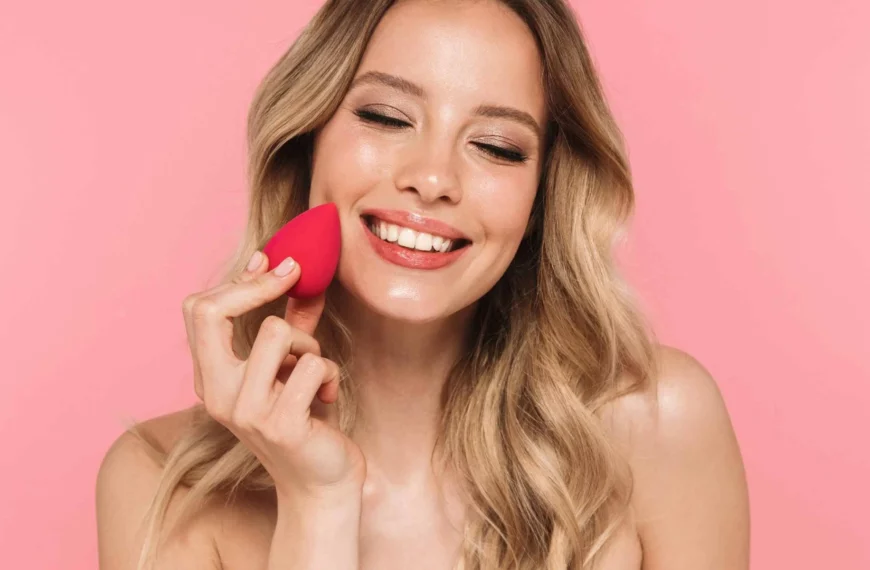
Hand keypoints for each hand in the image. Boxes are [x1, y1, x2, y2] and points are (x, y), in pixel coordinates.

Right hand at [181, 252, 365, 501]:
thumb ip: (290, 325)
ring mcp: (244, 410)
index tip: (274, 265)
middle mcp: (216, 394)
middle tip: (294, 278)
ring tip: (313, 374)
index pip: (199, 310)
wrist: (322, 486)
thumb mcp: (289, 369)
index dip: (239, 281)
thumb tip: (294, 270)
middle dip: (259, 287)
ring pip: (278, 331)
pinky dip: (330, 374)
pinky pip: (313, 364)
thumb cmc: (307, 423)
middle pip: (211, 311)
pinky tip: (326, 399)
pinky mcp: (279, 423)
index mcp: (211, 379)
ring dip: (309, 345)